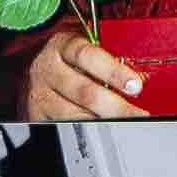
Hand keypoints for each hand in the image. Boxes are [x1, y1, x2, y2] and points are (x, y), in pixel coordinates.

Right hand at [16, 14, 147, 124]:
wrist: (35, 68)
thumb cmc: (69, 58)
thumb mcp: (85, 47)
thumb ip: (107, 57)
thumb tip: (141, 74)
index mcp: (62, 45)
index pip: (88, 56)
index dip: (113, 71)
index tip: (135, 85)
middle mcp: (47, 69)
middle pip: (84, 92)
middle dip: (116, 106)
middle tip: (138, 113)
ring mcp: (41, 94)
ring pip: (75, 114)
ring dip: (104, 122)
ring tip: (126, 124)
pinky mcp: (37, 114)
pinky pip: (65, 126)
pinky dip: (88, 131)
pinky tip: (104, 130)